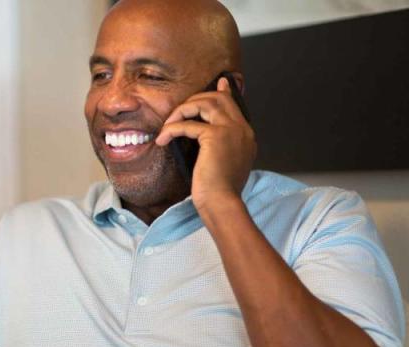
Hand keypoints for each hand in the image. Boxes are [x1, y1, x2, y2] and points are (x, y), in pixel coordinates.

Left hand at [155, 77, 255, 210]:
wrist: (222, 202)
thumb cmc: (219, 190)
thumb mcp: (223, 163)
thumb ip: (219, 145)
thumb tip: (203, 135)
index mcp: (246, 135)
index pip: (233, 104)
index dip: (223, 92)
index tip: (219, 82)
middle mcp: (242, 129)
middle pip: (218, 97)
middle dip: (195, 100)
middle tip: (177, 113)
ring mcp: (231, 130)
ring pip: (204, 103)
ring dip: (181, 111)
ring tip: (168, 126)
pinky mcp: (215, 136)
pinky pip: (188, 125)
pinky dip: (172, 129)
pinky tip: (163, 140)